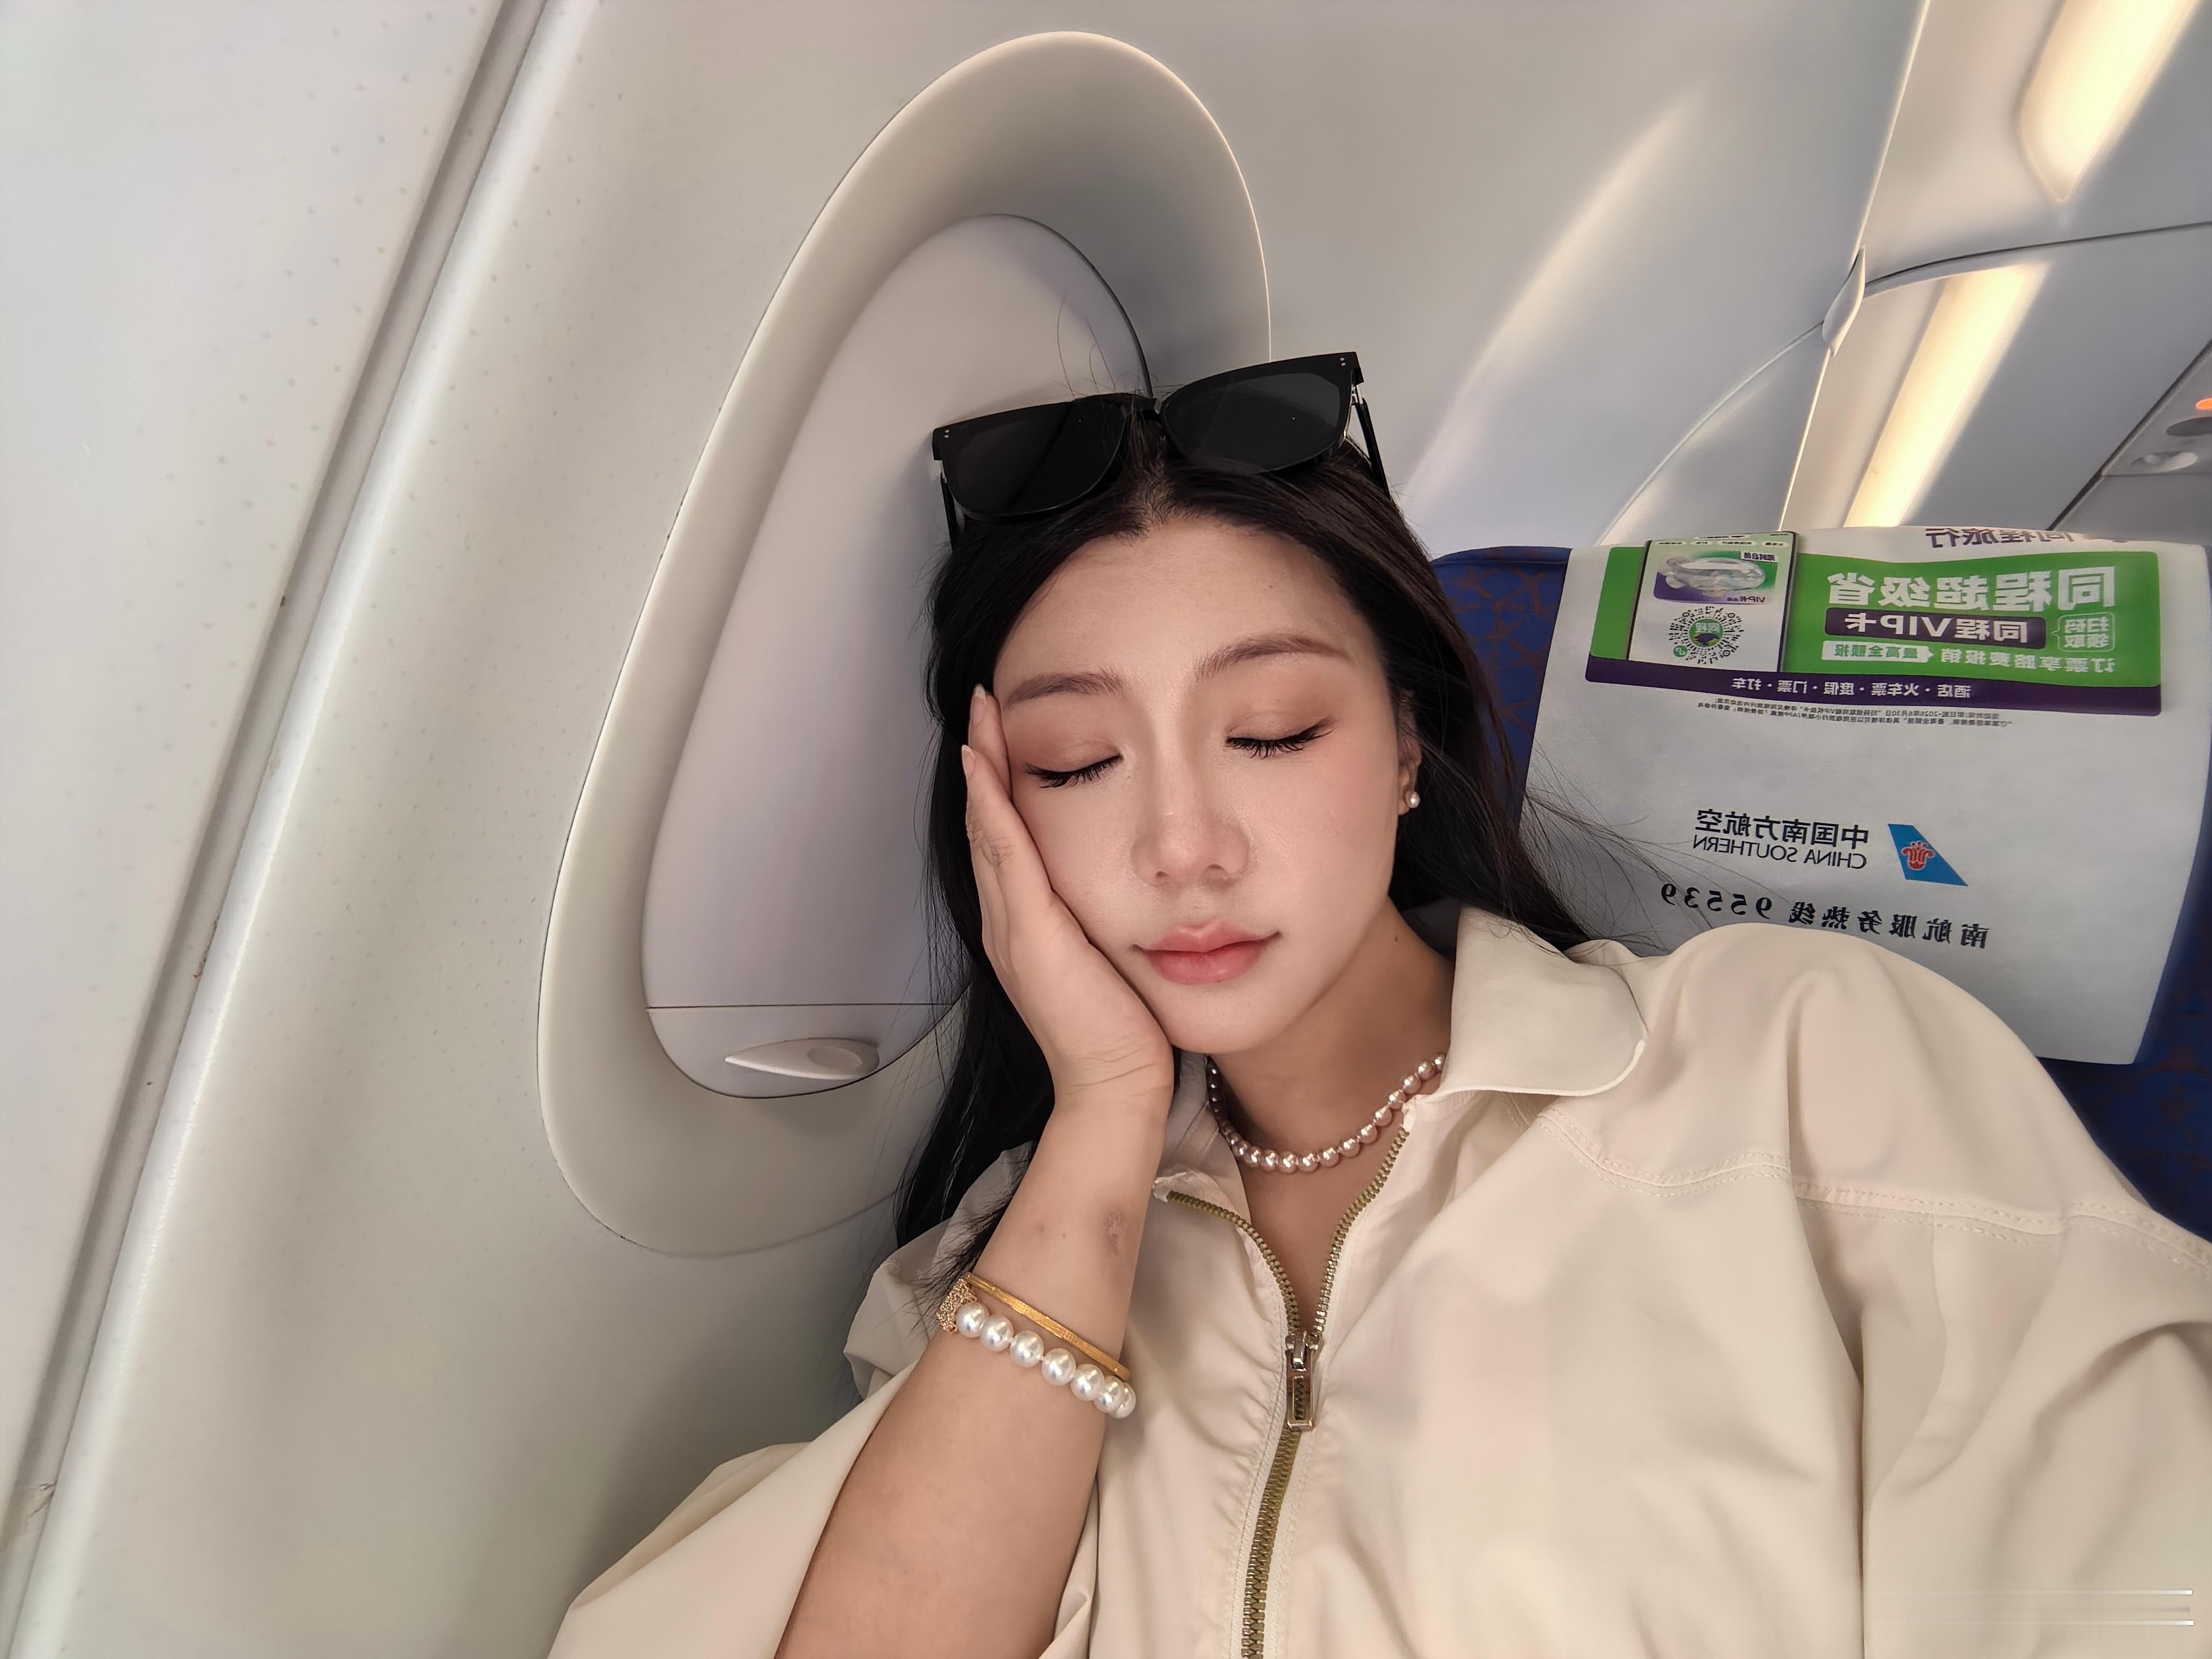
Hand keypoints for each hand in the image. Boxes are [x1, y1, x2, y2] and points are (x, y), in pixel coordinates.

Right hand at [962, 685, 1175, 1112]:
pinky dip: (991, 807)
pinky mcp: (1030, 932)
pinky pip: (1005, 855)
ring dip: (982, 767)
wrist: (1114, 1086)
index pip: (1004, 838)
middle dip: (983, 760)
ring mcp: (1012, 925)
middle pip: (986, 823)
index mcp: (1024, 924)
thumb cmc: (1120, 1031)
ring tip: (979, 716)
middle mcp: (1007, 919)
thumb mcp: (1107, 955)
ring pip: (988, 829)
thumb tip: (1120, 883)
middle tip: (980, 704)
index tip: (999, 733)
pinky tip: (984, 767)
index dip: (997, 783)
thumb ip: (1097, 919)